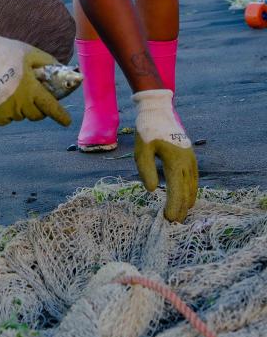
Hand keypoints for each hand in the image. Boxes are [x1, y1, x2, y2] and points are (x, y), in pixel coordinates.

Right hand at [0, 25, 70, 126]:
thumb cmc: (4, 51)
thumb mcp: (30, 53)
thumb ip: (47, 62)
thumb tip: (60, 69)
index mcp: (31, 88)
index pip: (50, 107)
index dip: (60, 116)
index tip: (66, 121)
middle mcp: (19, 103)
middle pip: (35, 115)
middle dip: (37, 108)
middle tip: (31, 95)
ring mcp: (4, 110)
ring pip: (19, 117)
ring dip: (20, 109)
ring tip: (12, 92)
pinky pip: (4, 120)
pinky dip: (6, 114)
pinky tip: (2, 99)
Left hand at [132, 89, 197, 222]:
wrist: (158, 112)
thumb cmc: (147, 131)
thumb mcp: (141, 151)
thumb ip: (146, 170)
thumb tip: (153, 191)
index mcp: (175, 161)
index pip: (177, 190)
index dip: (174, 207)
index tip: (168, 220)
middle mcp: (187, 162)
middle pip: (187, 192)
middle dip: (181, 209)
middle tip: (173, 224)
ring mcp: (191, 160)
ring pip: (192, 187)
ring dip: (187, 202)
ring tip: (180, 216)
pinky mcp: (190, 158)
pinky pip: (193, 179)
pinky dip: (191, 192)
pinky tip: (187, 199)